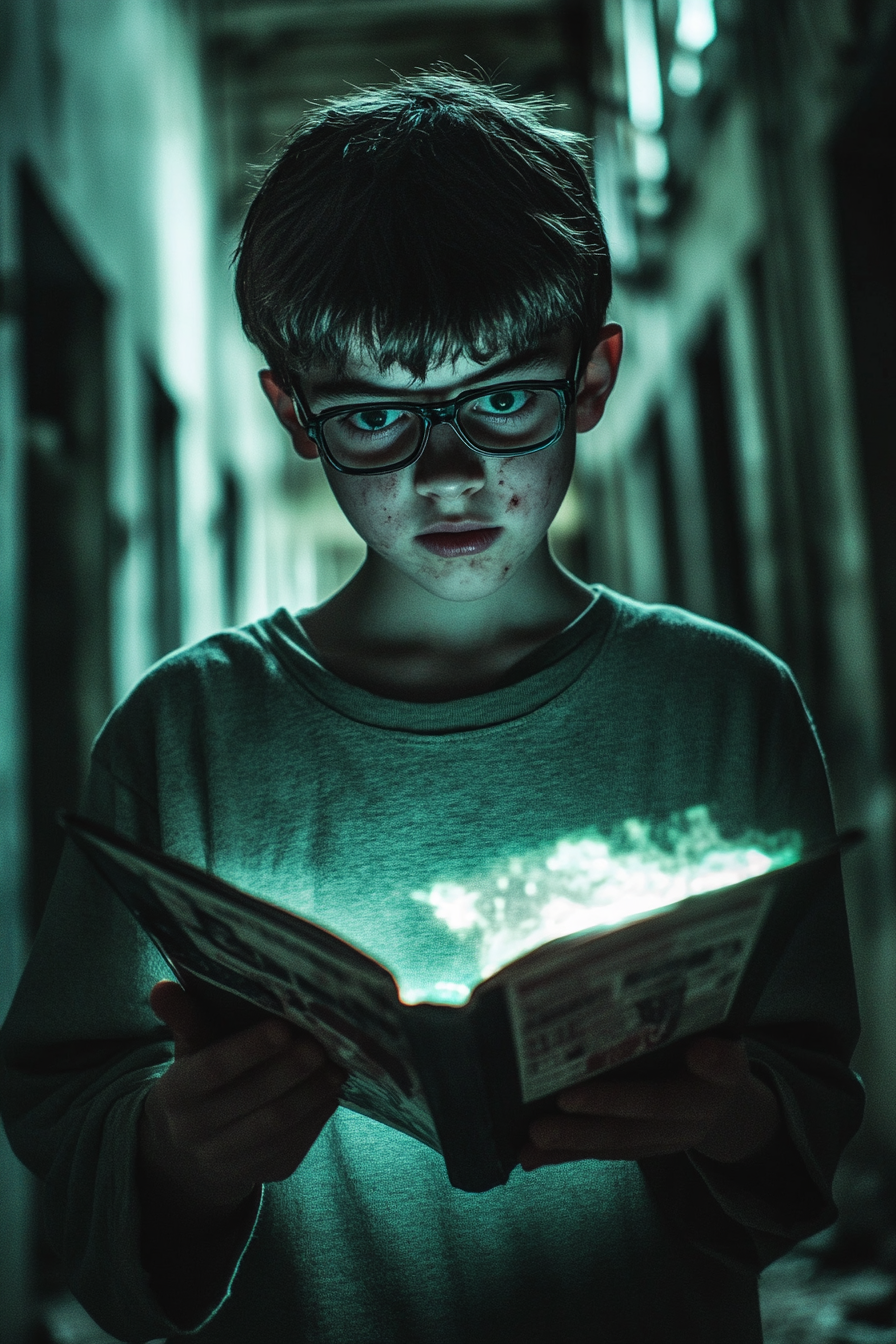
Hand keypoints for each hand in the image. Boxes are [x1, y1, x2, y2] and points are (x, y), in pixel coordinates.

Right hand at [139, 980, 345, 1224]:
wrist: (193, 1148)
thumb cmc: (200, 1077)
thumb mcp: (189, 1049)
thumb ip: (184, 1018)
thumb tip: (162, 988)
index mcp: (175, 1094)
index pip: (212, 1070)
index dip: (248, 1050)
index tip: (283, 1027)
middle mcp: (195, 1133)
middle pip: (251, 1099)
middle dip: (289, 1070)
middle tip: (320, 1044)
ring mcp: (228, 1160)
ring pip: (275, 1126)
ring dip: (310, 1094)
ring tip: (335, 1066)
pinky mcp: (263, 1173)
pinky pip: (293, 1146)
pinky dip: (316, 1117)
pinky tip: (332, 1091)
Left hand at [520, 1036, 779, 1171]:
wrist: (727, 1099)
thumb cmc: (716, 1050)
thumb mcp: (728, 1046)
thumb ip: (717, 1054)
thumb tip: (701, 1052)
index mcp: (709, 1091)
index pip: (663, 1098)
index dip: (615, 1099)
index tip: (568, 1094)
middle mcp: (687, 1123)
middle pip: (629, 1127)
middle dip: (582, 1126)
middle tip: (538, 1126)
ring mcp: (664, 1140)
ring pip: (612, 1144)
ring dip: (569, 1146)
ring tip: (528, 1146)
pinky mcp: (642, 1146)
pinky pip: (603, 1152)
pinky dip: (566, 1155)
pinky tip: (531, 1157)